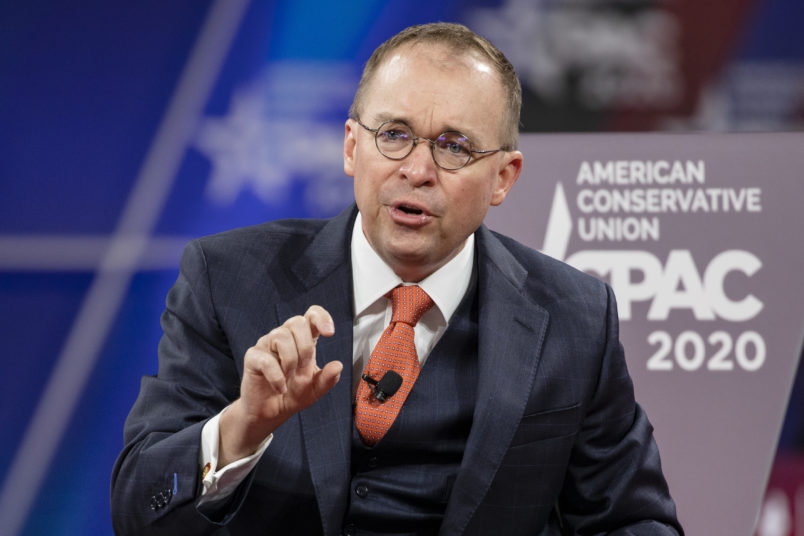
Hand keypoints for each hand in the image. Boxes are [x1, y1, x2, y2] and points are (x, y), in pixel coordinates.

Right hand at [219, 305, 341, 465]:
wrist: (270, 413)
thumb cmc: (292, 394)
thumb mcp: (315, 390)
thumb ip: (328, 379)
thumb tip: (338, 366)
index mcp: (302, 339)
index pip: (312, 315)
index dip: (321, 317)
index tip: (329, 333)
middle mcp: (284, 337)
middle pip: (297, 322)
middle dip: (306, 347)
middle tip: (304, 368)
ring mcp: (267, 345)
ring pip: (281, 337)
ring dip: (291, 361)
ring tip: (290, 378)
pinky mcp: (253, 357)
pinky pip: (266, 360)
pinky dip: (277, 377)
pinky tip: (280, 388)